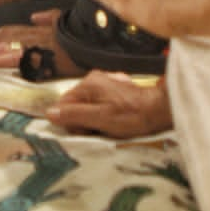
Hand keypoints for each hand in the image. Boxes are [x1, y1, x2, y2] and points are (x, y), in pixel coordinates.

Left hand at [0, 10, 84, 76]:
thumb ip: (50, 18)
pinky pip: (20, 57)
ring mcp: (40, 44)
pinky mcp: (46, 56)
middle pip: (1, 37)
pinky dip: (3, 59)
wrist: (101, 42)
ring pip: (6, 46)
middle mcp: (35, 34)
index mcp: (38, 28)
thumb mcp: (66, 22)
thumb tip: (36, 16)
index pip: (8, 31)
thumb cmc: (85, 36)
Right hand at [46, 71, 171, 137]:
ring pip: (87, 106)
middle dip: (83, 120)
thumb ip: (74, 115)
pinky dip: (103, 114)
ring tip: (109, 126)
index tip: (85, 130)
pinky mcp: (114, 89)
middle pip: (75, 105)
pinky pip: (99, 104)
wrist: (160, 110)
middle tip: (99, 129)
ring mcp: (105, 83)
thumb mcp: (100, 119)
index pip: (63, 104)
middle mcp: (93, 79)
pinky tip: (115, 120)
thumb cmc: (131, 116)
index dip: (70, 121)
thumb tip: (49, 113)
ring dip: (93, 119)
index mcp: (88, 84)